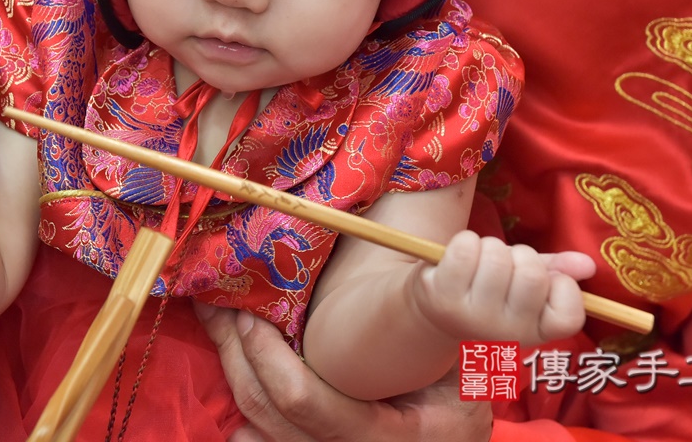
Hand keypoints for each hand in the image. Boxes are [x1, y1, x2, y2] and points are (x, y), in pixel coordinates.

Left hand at [197, 303, 492, 441]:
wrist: (462, 426)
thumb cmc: (469, 382)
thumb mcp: (470, 360)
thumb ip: (440, 325)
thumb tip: (439, 266)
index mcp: (396, 438)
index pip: (308, 404)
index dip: (268, 359)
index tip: (251, 316)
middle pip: (272, 418)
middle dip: (239, 359)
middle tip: (222, 310)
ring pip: (262, 432)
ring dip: (235, 376)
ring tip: (220, 327)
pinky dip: (248, 415)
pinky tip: (239, 374)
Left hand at [414, 231, 594, 345]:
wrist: (435, 309)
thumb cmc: (491, 292)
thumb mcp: (528, 288)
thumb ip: (560, 274)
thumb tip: (587, 264)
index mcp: (534, 334)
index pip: (570, 316)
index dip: (563, 287)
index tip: (545, 281)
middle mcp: (505, 333)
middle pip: (532, 273)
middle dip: (521, 255)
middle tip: (505, 265)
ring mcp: (472, 317)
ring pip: (497, 256)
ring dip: (490, 246)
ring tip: (480, 262)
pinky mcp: (443, 295)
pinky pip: (465, 248)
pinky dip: (465, 240)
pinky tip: (458, 258)